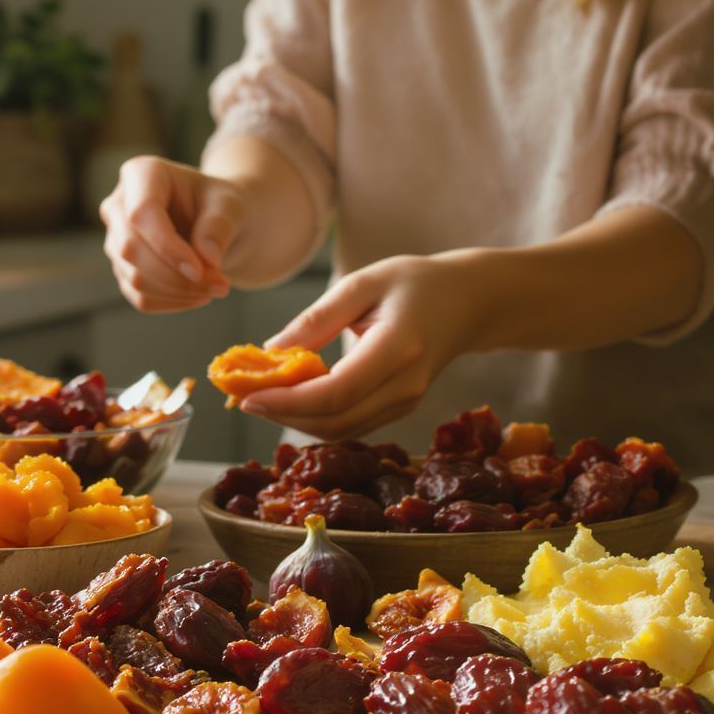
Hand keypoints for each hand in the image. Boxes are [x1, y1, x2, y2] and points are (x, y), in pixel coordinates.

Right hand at [99, 156, 246, 312]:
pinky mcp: (124, 271)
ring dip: (179, 292)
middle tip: (221, 285)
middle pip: (131, 249)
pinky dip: (174, 302)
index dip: (168, 247)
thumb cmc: (220, 207)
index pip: (141, 213)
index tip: (202, 269)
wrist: (216, 225)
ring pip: (135, 278)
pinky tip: (200, 295)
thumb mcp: (230, 206)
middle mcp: (118, 206)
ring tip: (217, 288)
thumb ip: (219, 226)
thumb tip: (207, 259)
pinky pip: (141, 298)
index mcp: (141, 174)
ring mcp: (116, 241)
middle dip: (176, 276)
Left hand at [239, 252, 483, 438]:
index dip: (287, 402)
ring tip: (259, 399)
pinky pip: (351, 425)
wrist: (471, 302)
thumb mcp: (364, 283)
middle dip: (283, 416)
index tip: (247, 396)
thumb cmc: (415, 283)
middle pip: (334, 421)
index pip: (335, 392)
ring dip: (295, 421)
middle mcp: (406, 385)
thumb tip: (270, 351)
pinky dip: (315, 419)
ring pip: (340, 430)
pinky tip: (289, 401)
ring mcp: (406, 403)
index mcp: (399, 348)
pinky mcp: (400, 409)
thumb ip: (318, 317)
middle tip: (242, 399)